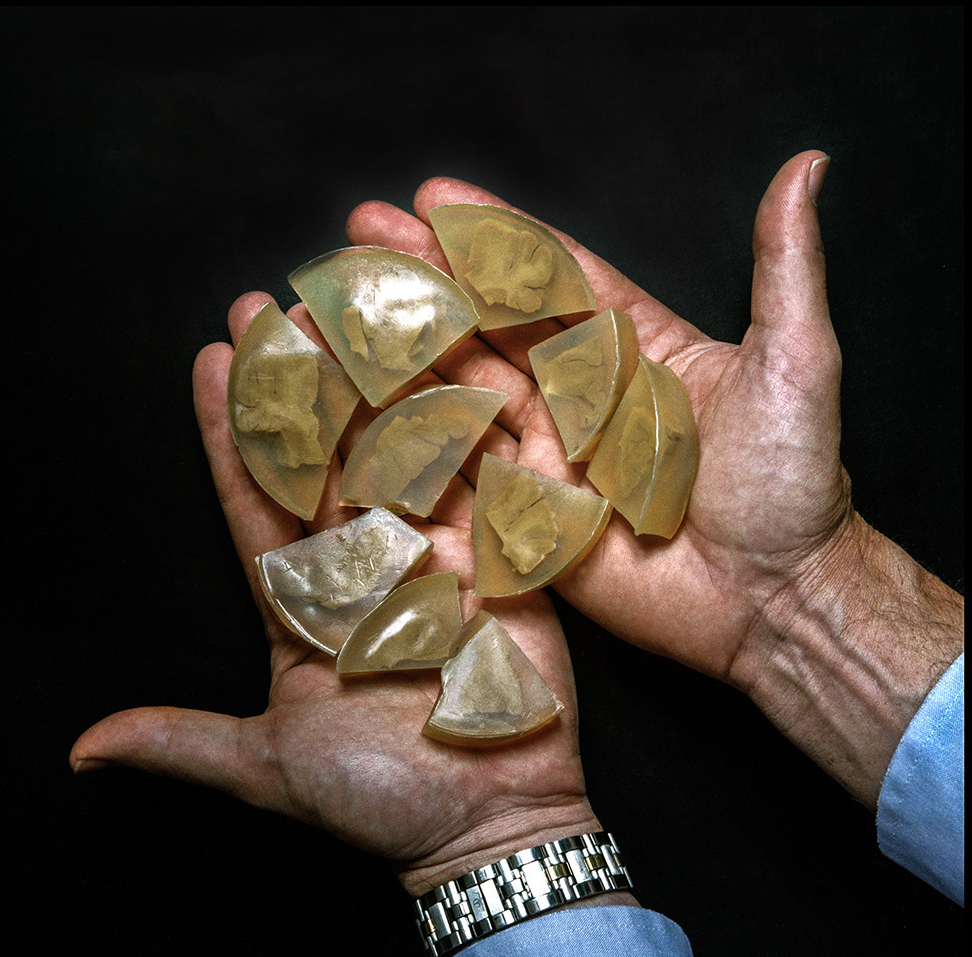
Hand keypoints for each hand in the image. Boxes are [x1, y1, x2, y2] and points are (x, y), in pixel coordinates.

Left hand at [70, 294, 605, 897]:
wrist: (491, 823)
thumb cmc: (380, 800)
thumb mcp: (270, 769)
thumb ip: (184, 742)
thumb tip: (83, 749)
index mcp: (301, 602)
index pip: (255, 500)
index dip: (231, 432)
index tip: (208, 359)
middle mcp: (362, 565)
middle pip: (325, 459)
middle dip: (299, 383)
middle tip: (277, 306)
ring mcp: (431, 555)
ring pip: (397, 454)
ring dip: (378, 383)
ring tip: (357, 307)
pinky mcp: (494, 558)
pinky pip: (476, 483)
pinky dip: (467, 424)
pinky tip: (452, 361)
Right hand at [346, 151, 963, 808]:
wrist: (772, 601)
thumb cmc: (791, 485)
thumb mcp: (795, 364)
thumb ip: (784, 267)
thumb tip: (806, 167)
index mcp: (634, 347)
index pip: (551, 274)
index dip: (493, 233)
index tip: (433, 195)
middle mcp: (580, 394)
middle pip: (488, 323)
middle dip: (426, 274)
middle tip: (360, 230)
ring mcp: (547, 453)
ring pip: (461, 386)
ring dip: (402, 344)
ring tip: (339, 303)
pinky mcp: (525, 513)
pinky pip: (459, 467)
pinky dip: (408, 433)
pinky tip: (356, 398)